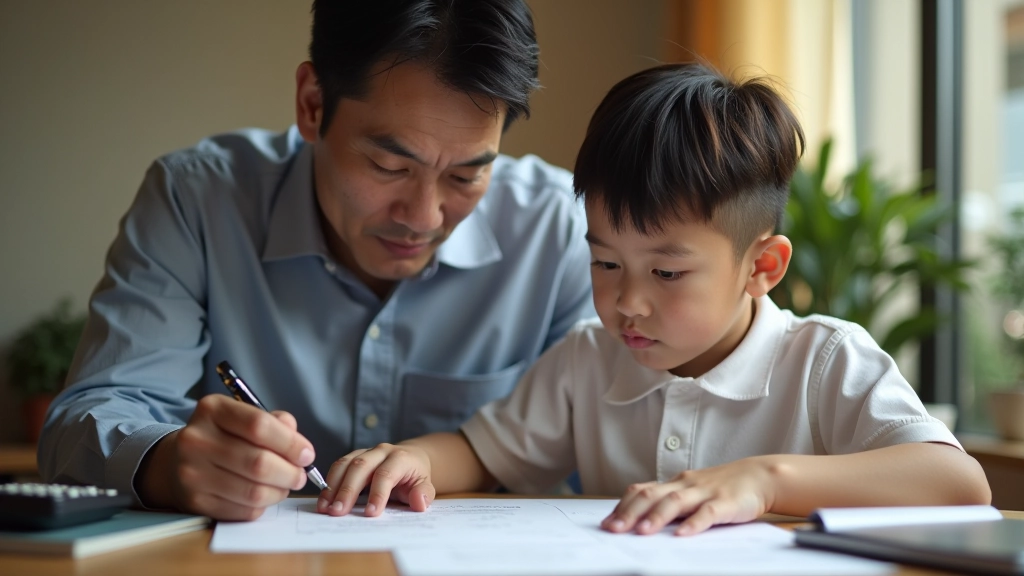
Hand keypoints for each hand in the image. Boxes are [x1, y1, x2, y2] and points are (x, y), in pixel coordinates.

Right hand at [135, 394, 315, 520]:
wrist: (176, 461)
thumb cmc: (222, 436)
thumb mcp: (242, 417)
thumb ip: (275, 423)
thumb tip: (298, 443)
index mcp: (212, 410)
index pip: (259, 426)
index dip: (291, 443)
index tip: (307, 454)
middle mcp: (196, 440)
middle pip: (259, 463)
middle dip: (290, 472)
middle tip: (300, 475)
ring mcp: (192, 473)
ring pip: (253, 492)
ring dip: (280, 492)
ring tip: (285, 485)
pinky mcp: (195, 501)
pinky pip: (243, 510)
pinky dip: (262, 506)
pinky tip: (264, 495)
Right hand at [317, 443, 434, 516]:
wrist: (410, 458)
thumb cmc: (415, 475)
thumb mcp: (425, 484)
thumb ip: (424, 493)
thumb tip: (419, 502)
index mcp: (400, 458)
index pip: (386, 474)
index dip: (378, 494)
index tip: (370, 514)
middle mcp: (381, 451)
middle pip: (361, 466)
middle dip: (348, 490)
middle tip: (338, 512)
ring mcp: (366, 452)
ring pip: (346, 464)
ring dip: (333, 486)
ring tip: (325, 508)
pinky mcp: (354, 457)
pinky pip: (339, 466)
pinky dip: (329, 483)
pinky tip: (324, 500)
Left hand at [601, 456, 777, 535]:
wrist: (759, 476)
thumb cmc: (722, 487)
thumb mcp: (691, 492)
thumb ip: (669, 503)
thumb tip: (640, 520)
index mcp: (675, 484)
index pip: (642, 491)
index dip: (623, 506)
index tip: (606, 523)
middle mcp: (685, 485)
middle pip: (652, 496)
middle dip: (630, 513)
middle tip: (613, 529)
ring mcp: (705, 493)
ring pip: (676, 501)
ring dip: (657, 517)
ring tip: (641, 531)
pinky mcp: (726, 503)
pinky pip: (708, 513)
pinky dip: (694, 524)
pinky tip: (682, 535)